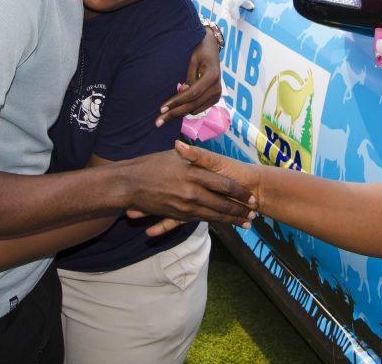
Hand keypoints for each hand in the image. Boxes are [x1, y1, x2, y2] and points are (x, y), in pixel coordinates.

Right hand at [118, 143, 255, 233]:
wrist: (128, 184)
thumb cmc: (150, 165)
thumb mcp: (174, 156)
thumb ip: (193, 157)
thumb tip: (205, 157)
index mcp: (193, 174)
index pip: (224, 185)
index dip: (240, 192)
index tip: (251, 196)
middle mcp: (191, 192)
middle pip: (222, 204)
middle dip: (240, 210)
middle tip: (254, 214)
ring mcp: (184, 206)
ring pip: (213, 216)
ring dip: (231, 220)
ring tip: (245, 223)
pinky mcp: (177, 215)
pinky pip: (199, 220)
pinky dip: (213, 222)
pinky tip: (222, 226)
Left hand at [156, 28, 221, 126]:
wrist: (212, 47)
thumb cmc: (199, 50)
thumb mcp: (192, 59)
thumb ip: (188, 76)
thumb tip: (182, 91)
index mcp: (211, 77)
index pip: (191, 94)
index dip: (176, 102)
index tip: (161, 109)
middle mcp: (216, 88)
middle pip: (193, 105)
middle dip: (174, 113)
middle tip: (158, 122)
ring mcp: (217, 94)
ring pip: (195, 109)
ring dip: (179, 113)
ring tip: (164, 116)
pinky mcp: (215, 98)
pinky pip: (199, 108)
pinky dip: (187, 109)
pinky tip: (176, 108)